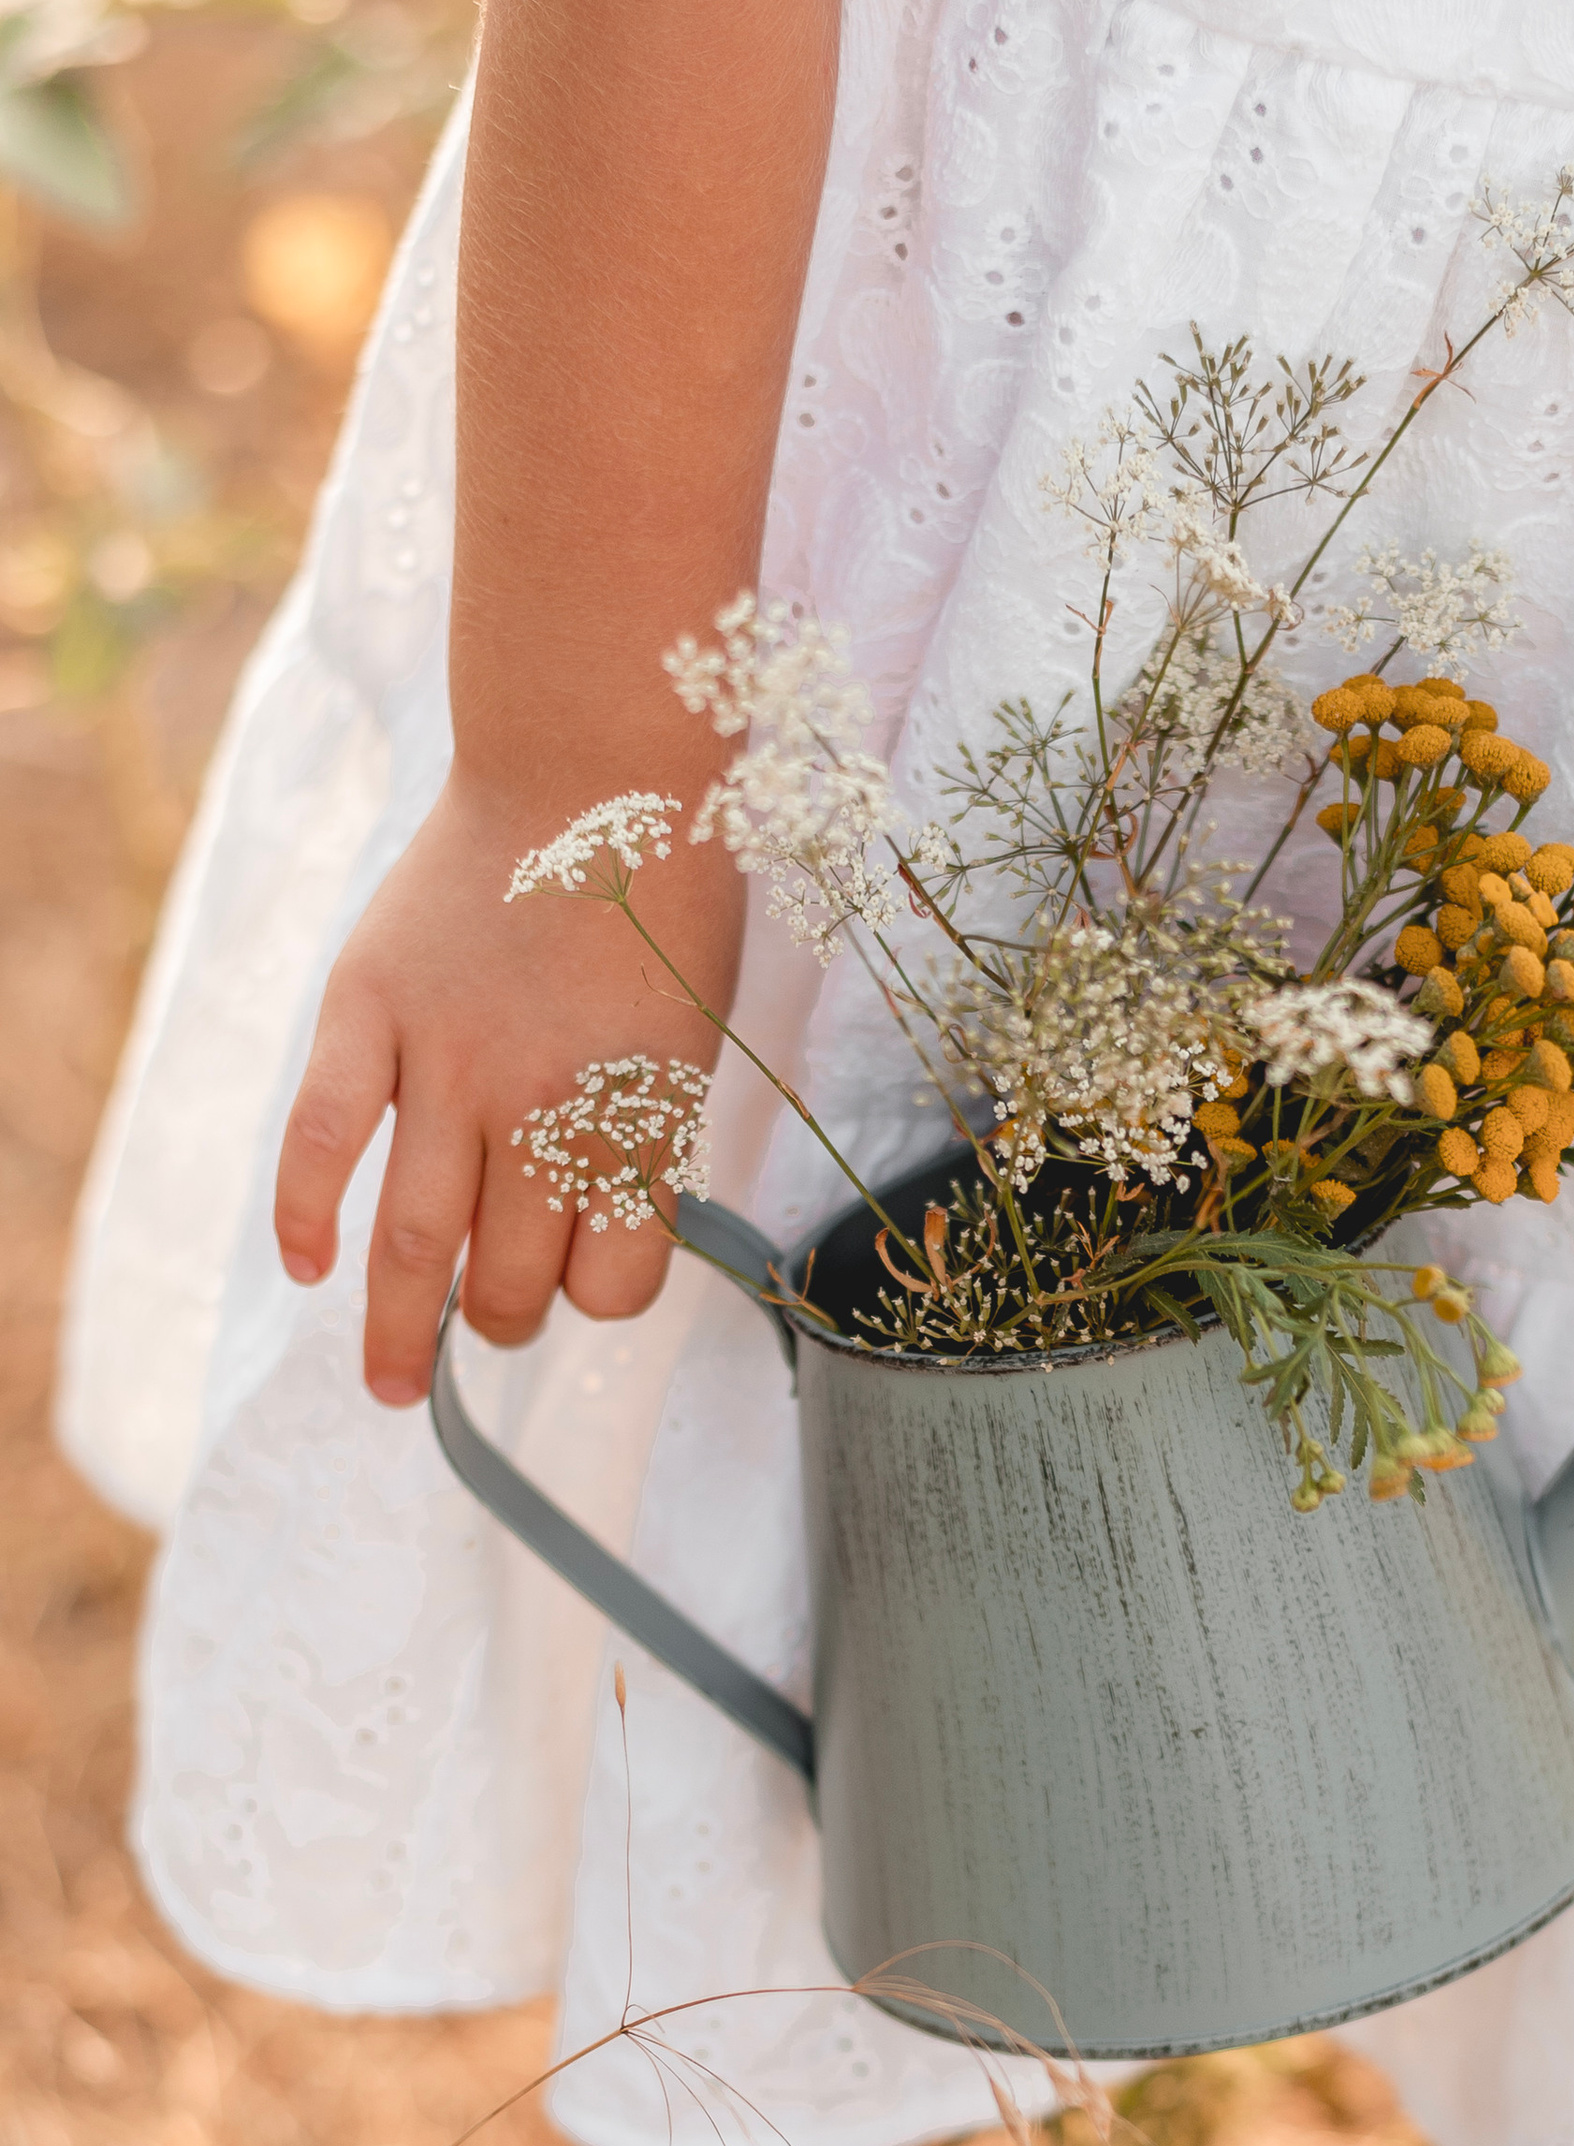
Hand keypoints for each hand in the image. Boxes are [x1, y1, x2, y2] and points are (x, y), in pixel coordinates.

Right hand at [273, 772, 742, 1405]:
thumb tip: (596, 1238)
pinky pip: (322, 1137)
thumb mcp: (696, 1036)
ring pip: (417, 1238)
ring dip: (403, 1324)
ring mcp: (448, 1060)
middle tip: (490, 1323)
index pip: (616, 1282)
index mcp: (642, 1119)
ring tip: (395, 1378)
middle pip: (512, 1278)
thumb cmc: (659, 905)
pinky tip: (311, 1266)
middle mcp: (544, 1106)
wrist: (591, 767)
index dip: (600, 1299)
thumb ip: (646, 1138)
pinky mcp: (369, 1009)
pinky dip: (305, 1213)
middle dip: (503, 1321)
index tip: (586, 1281)